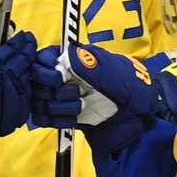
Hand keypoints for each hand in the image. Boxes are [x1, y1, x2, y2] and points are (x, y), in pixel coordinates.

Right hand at [0, 28, 37, 165]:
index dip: (21, 43)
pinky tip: (20, 84)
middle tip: (28, 46)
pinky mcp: (11, 120)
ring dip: (26, 73)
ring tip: (24, 65)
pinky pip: (23, 102)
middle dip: (26, 54)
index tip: (26, 37)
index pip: (11, 52)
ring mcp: (6, 105)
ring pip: (24, 84)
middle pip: (20, 66)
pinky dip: (23, 91)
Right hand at [31, 43, 157, 154]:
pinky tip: (72, 121)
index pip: (46, 57)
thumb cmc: (133, 92)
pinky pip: (43, 117)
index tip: (58, 78)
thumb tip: (67, 54)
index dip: (45, 67)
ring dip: (57, 106)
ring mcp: (63, 96)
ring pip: (40, 99)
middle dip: (53, 90)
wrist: (138, 122)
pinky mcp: (62, 115)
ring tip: (79, 108)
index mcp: (78, 60)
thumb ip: (91, 66)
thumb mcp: (116, 75)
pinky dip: (55, 120)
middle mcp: (67, 76)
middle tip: (76, 95)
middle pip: (38, 80)